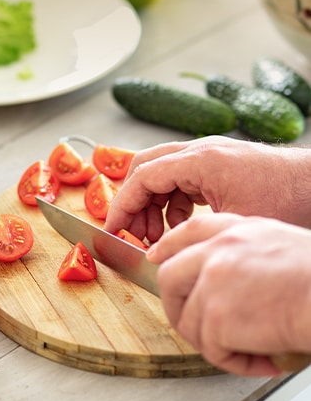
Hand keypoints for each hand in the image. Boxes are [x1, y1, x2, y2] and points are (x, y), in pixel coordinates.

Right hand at [105, 135, 310, 240]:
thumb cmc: (287, 199)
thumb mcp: (232, 223)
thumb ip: (189, 231)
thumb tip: (157, 249)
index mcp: (200, 160)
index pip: (142, 176)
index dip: (122, 205)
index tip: (112, 229)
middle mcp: (200, 151)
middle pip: (146, 167)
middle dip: (134, 202)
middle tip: (134, 234)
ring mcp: (209, 155)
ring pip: (162, 173)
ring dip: (152, 203)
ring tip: (155, 234)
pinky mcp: (217, 164)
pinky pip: (181, 179)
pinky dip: (172, 201)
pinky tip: (179, 223)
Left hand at [148, 212, 310, 376]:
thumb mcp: (274, 241)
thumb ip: (239, 249)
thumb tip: (217, 275)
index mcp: (234, 230)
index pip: (187, 232)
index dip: (168, 247)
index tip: (157, 258)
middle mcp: (218, 251)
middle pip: (170, 277)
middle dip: (176, 306)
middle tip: (196, 324)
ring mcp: (214, 281)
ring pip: (188, 320)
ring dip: (213, 342)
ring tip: (244, 347)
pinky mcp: (218, 316)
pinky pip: (211, 348)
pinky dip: (234, 361)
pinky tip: (260, 357)